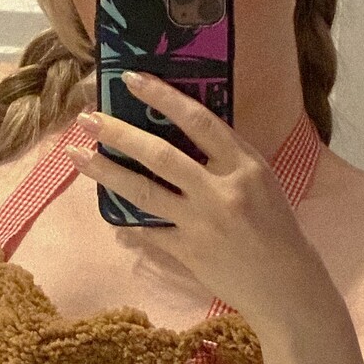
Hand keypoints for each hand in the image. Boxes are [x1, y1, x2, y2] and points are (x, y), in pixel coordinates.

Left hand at [66, 71, 312, 326]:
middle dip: (119, 134)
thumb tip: (180, 134)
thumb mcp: (261, 181)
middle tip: (87, 119)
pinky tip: (111, 220)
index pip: (199, 120)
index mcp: (244, 164)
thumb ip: (225, 158)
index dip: (163, 96)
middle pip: (161, 155)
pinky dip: (129, 225)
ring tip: (78, 156)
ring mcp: (202, 223)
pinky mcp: (189, 252)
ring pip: (144, 192)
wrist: (285, 284)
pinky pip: (150, 232)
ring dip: (107, 172)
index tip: (131, 79)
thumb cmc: (276, 227)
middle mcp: (221, 190)